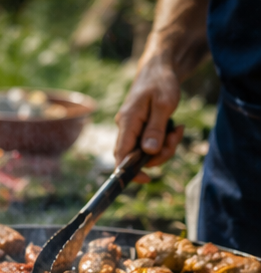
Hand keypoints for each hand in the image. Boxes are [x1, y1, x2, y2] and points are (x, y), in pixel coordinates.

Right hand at [114, 56, 182, 173]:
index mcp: (127, 122)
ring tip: (178, 130)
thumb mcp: (165, 103)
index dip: (130, 172)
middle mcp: (125, 128)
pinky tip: (175, 128)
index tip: (146, 178)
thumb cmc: (161, 82)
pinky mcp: (140, 129)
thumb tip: (149, 152)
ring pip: (144, 152)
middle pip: (134, 157)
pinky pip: (149, 144)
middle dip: (158, 155)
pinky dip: (164, 141)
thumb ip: (156, 129)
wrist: (158, 67)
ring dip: (164, 147)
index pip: (121, 156)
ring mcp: (132, 129)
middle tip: (176, 138)